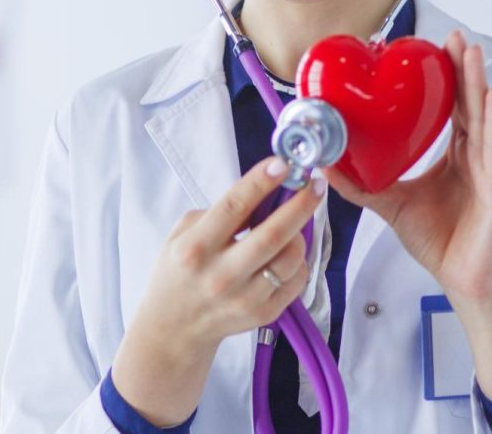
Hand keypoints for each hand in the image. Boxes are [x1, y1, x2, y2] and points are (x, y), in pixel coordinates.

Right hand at [137, 155, 325, 349]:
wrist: (174, 329)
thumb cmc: (179, 270)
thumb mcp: (183, 233)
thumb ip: (219, 212)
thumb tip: (264, 192)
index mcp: (196, 247)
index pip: (233, 207)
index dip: (260, 182)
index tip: (283, 163)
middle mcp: (220, 275)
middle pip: (272, 235)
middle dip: (300, 204)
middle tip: (316, 183)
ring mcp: (244, 299)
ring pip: (290, 259)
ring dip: (300, 233)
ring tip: (294, 223)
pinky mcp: (263, 314)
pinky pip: (296, 280)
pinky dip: (299, 261)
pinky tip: (287, 252)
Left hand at [324, 30, 491, 301]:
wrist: (464, 281)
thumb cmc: (440, 241)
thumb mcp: (392, 203)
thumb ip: (362, 184)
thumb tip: (326, 165)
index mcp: (456, 156)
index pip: (452, 109)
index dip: (446, 79)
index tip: (434, 50)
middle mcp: (476, 156)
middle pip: (470, 103)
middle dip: (463, 68)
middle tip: (452, 36)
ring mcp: (491, 170)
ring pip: (484, 118)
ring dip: (478, 83)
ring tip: (471, 52)